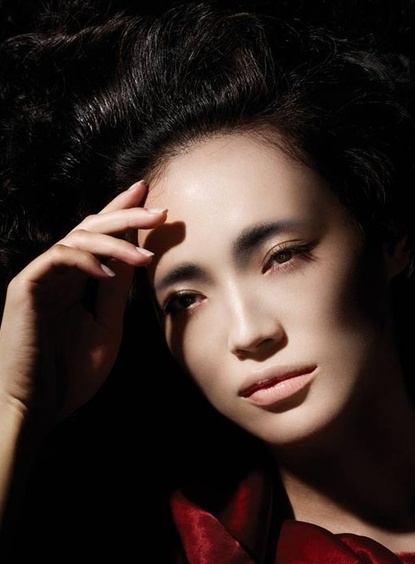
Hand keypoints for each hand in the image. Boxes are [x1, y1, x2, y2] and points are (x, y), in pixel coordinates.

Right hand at [0, 180, 165, 422]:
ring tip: (146, 254)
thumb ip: (117, 291)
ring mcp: (39, 277)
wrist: (37, 409)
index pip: (99, 237)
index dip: (122, 213)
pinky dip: (86, 259)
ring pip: (76, 237)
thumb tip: (135, 256)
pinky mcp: (24, 287)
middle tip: (158, 209)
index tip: (148, 196)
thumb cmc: (70, 375)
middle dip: (125, 215)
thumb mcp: (107, 327)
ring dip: (115, 241)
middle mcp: (56, 273)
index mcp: (74, 281)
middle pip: (90, 228)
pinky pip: (58, 258)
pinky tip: (109, 271)